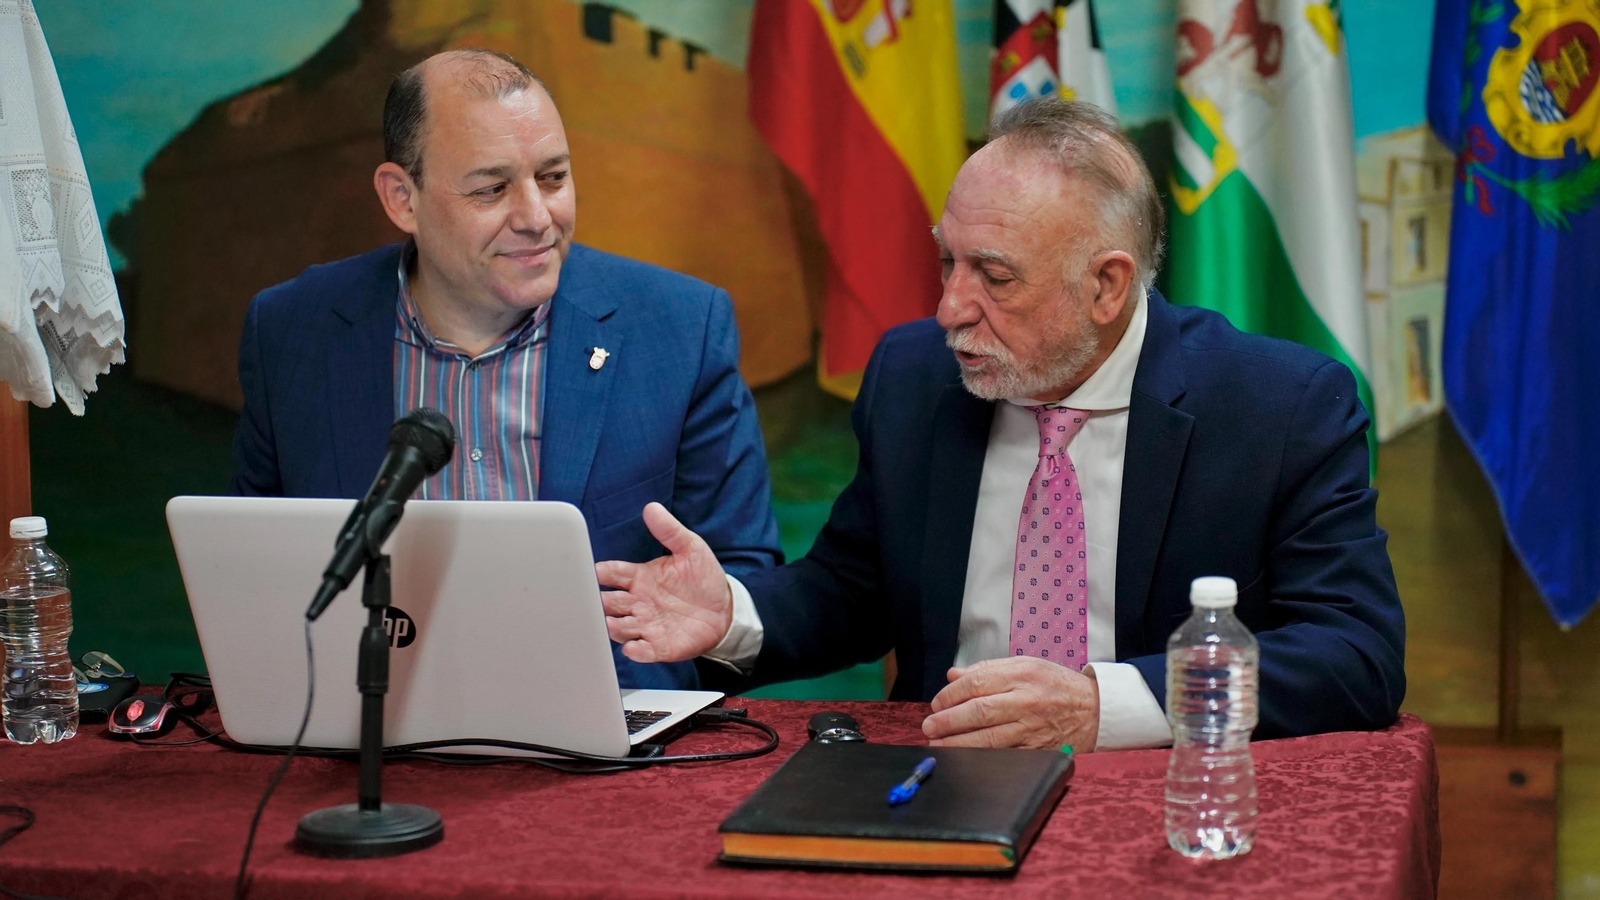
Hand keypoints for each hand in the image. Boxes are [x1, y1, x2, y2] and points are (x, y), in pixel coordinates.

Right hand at [595, 502, 732, 662]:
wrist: (725, 608)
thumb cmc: (703, 577)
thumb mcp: (690, 548)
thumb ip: (669, 531)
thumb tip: (652, 508)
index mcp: (640, 577)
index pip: (613, 573)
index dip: (602, 573)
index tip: (595, 572)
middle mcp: (638, 602)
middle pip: (608, 603)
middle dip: (600, 603)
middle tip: (596, 602)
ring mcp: (647, 625)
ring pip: (620, 628)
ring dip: (614, 627)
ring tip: (612, 623)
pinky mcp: (660, 646)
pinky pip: (643, 651)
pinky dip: (636, 651)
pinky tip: (633, 648)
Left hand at [922, 657, 1099, 750]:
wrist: (1096, 710)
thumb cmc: (1057, 686)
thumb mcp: (1026, 665)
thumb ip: (989, 669)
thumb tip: (953, 675)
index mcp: (1022, 674)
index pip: (976, 682)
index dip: (950, 694)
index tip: (936, 703)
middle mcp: (1027, 700)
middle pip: (978, 711)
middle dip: (947, 720)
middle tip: (929, 726)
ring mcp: (1032, 728)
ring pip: (988, 738)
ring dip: (957, 743)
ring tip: (938, 744)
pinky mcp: (1037, 750)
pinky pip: (1003, 755)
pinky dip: (981, 758)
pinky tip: (964, 758)